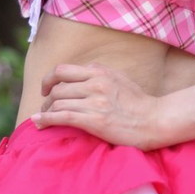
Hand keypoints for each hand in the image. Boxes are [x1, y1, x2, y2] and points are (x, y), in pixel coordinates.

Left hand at [32, 62, 162, 149]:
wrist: (155, 120)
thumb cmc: (139, 103)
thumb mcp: (120, 79)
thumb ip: (100, 75)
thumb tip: (83, 73)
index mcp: (100, 72)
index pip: (64, 70)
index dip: (49, 79)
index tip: (46, 88)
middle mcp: (95, 83)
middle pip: (58, 87)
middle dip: (47, 98)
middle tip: (46, 106)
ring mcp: (94, 101)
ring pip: (57, 101)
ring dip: (46, 110)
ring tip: (43, 117)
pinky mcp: (94, 120)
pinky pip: (62, 116)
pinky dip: (46, 119)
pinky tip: (40, 123)